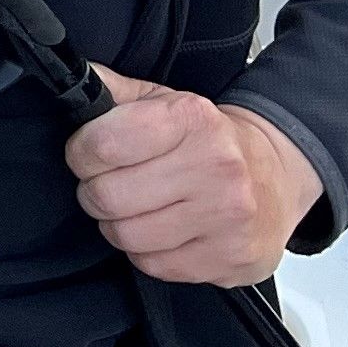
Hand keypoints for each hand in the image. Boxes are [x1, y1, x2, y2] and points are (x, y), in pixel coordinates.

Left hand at [64, 67, 319, 286]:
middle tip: (112, 184)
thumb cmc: (209, 139)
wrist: (278, 172)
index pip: (102, 144)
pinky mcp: (233, 258)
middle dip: (96, 191)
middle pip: (107, 196)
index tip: (88, 154)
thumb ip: (112, 92)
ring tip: (140, 208)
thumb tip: (69, 80)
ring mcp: (228, 217)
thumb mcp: (163, 101)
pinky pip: (154, 265)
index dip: (81, 153)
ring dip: (120, 225)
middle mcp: (216, 167)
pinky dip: (149, 252)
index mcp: (192, 119)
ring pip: (126, 236)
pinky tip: (166, 231)